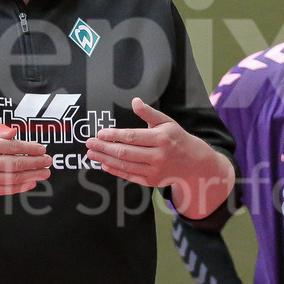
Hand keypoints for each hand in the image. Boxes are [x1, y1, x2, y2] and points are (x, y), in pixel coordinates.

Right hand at [0, 123, 51, 196]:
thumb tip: (15, 133)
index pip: (12, 147)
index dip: (30, 148)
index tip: (42, 149)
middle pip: (15, 164)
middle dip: (35, 163)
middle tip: (48, 162)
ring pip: (12, 178)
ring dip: (32, 176)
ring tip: (44, 173)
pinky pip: (5, 190)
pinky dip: (20, 187)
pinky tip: (31, 183)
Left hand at [84, 98, 233, 217]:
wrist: (193, 163)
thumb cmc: (176, 138)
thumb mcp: (166, 122)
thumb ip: (149, 112)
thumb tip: (135, 101)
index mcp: (162, 138)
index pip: (133, 137)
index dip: (114, 135)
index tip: (100, 133)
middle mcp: (159, 156)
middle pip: (126, 152)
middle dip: (104, 148)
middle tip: (89, 143)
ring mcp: (155, 170)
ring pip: (125, 165)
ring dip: (105, 159)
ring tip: (91, 153)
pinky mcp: (152, 181)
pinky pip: (130, 176)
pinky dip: (115, 170)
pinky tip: (104, 164)